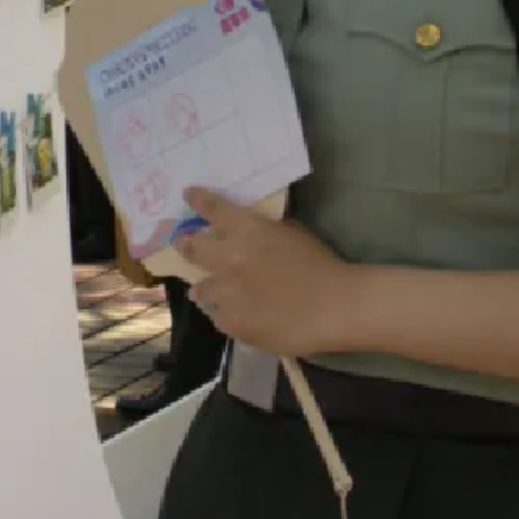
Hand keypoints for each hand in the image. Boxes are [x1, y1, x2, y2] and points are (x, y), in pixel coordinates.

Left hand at [174, 187, 360, 357]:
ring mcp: (228, 295)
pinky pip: (217, 317)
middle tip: (183, 243)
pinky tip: (235, 313)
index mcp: (246, 230)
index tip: (189, 195)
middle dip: (185, 243)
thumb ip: (262, 230)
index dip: (197, 199)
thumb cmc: (321, 263)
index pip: (211, 208)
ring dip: (205, 286)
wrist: (335, 306)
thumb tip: (246, 232)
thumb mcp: (291, 232)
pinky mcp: (233, 324)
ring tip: (209, 290)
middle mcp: (228, 260)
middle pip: (191, 248)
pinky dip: (224, 312)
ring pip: (199, 290)